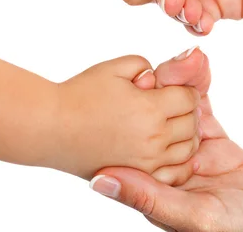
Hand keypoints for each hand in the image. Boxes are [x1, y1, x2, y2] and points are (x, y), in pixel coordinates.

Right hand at [52, 52, 202, 178]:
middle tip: (173, 106)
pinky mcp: (138, 175)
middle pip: (192, 124)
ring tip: (170, 124)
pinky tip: (166, 146)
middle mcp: (153, 138)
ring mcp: (147, 161)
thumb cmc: (81, 94)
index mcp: (151, 109)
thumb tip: (162, 77)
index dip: (184, 91)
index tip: (173, 90)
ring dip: (185, 135)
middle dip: (187, 112)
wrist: (51, 128)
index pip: (190, 99)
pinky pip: (173, 170)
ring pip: (187, 149)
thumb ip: (146, 66)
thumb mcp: (116, 67)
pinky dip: (177, 159)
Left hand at [90, 59, 242, 231]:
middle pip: (159, 121)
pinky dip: (201, 92)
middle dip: (164, 88)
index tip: (142, 80)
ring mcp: (197, 159)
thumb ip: (151, 198)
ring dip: (183, 85)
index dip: (139, 107)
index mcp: (160, 192)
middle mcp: (174, 173)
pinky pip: (204, 115)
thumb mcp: (199, 217)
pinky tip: (200, 67)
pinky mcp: (220, 150)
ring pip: (181, 114)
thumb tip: (99, 181)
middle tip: (171, 62)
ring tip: (189, 57)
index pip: (141, 142)